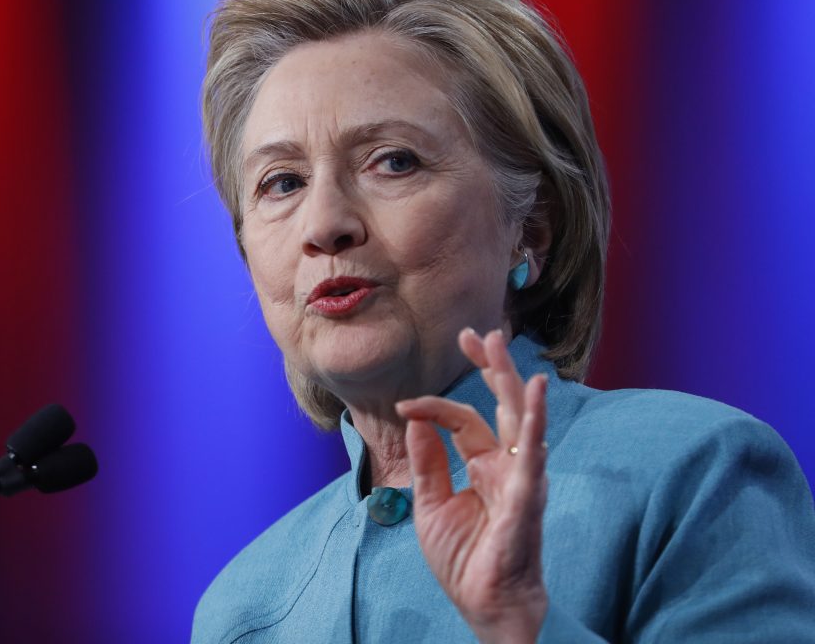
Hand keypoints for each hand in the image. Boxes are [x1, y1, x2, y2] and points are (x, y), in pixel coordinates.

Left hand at [395, 328, 548, 643]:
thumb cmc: (464, 559)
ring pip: (519, 419)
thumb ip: (427, 461)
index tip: (403, 403)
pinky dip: (534, 423)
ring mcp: (520, 477)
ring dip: (511, 381)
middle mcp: (506, 465)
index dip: (432, 406)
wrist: (484, 603)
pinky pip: (531, 454)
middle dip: (491, 367)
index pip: (461, 419)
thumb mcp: (431, 503)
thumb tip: (415, 419)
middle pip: (501, 405)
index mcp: (483, 465)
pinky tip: (535, 394)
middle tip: (477, 334)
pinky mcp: (526, 496)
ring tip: (502, 346)